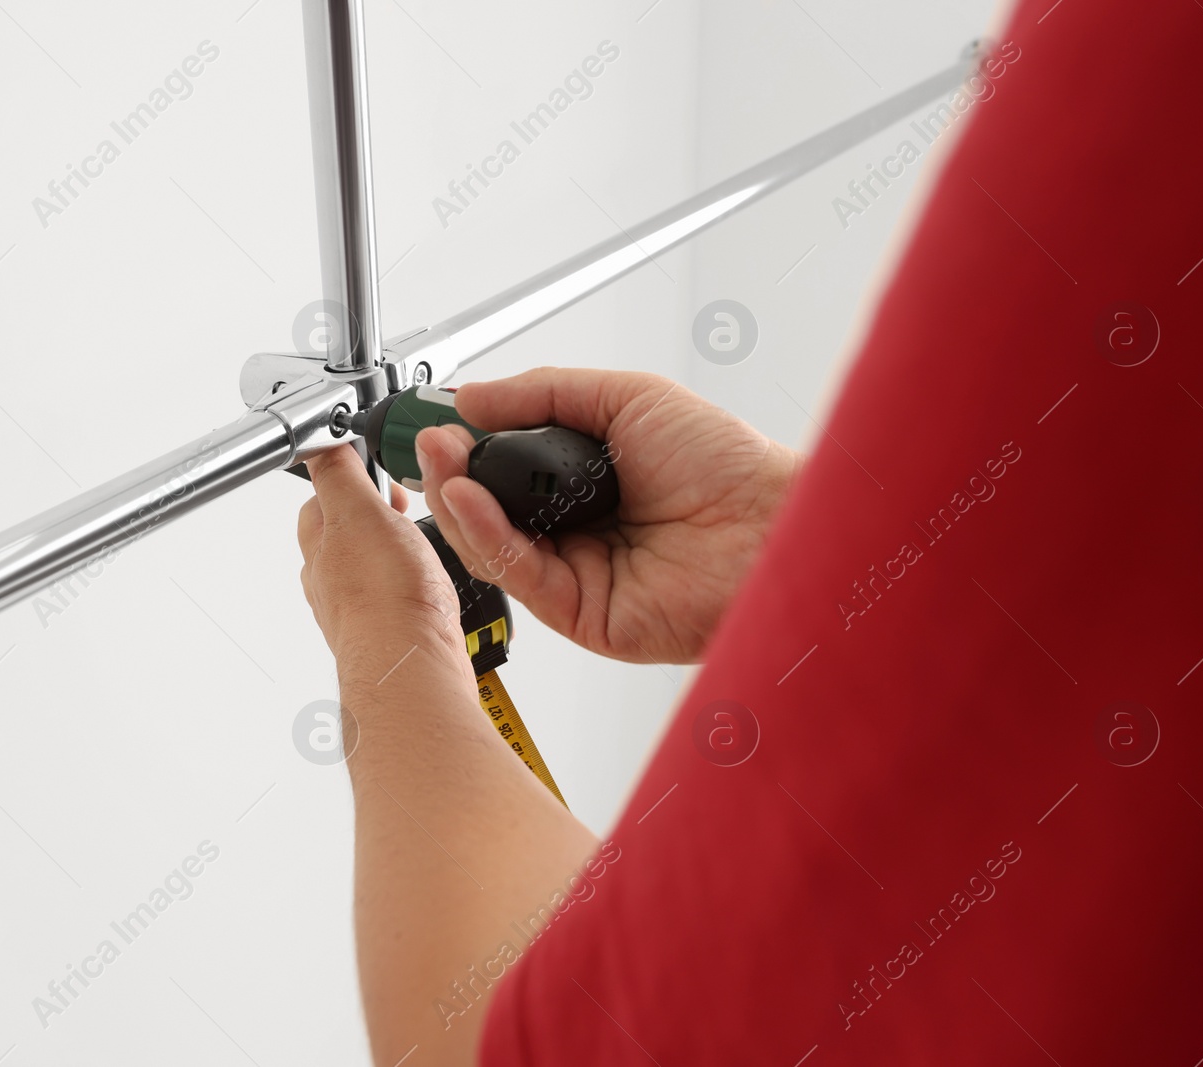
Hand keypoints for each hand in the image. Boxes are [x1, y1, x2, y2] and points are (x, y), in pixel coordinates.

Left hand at [296, 445, 470, 686]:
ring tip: (425, 548)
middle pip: (346, 537)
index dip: (349, 478)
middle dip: (375, 519)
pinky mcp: (394, 635)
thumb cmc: (384, 597)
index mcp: (319, 547)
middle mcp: (332, 583)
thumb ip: (338, 473)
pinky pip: (401, 602)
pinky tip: (434, 590)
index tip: (376, 474)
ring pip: (373, 572)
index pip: (320, 499)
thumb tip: (318, 441)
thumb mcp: (358, 510)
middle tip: (406, 510)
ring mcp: (362, 612)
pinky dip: (416, 589)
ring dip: (397, 556)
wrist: (410, 665)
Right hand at [417, 368, 801, 664]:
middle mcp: (580, 532)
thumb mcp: (627, 399)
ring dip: (459, 504)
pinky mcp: (585, 616)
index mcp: (588, 482)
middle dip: (451, 474)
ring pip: (496, 548)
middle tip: (428, 441)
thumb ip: (545, 394)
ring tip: (441, 462)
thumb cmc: (728, 466)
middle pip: (490, 512)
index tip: (434, 420)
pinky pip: (523, 578)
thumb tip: (474, 397)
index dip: (466, 447)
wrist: (774, 521)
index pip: (505, 470)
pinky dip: (488, 538)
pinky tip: (472, 501)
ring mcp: (580, 576)